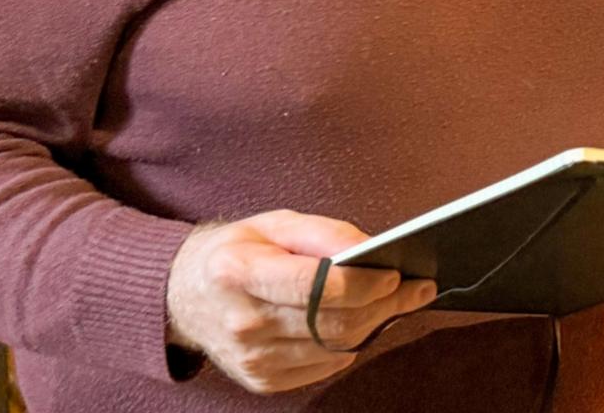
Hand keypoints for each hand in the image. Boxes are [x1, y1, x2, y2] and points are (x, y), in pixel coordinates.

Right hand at [165, 210, 438, 393]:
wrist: (185, 296)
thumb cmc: (238, 252)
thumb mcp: (275, 224)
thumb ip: (324, 233)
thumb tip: (371, 249)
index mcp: (239, 273)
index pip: (314, 287)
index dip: (361, 283)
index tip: (396, 274)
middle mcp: (242, 321)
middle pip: (331, 323)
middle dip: (385, 306)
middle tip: (418, 288)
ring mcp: (251, 358)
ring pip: (334, 348)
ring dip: (375, 325)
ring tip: (399, 302)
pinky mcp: (262, 380)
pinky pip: (324, 367)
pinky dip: (351, 345)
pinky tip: (364, 322)